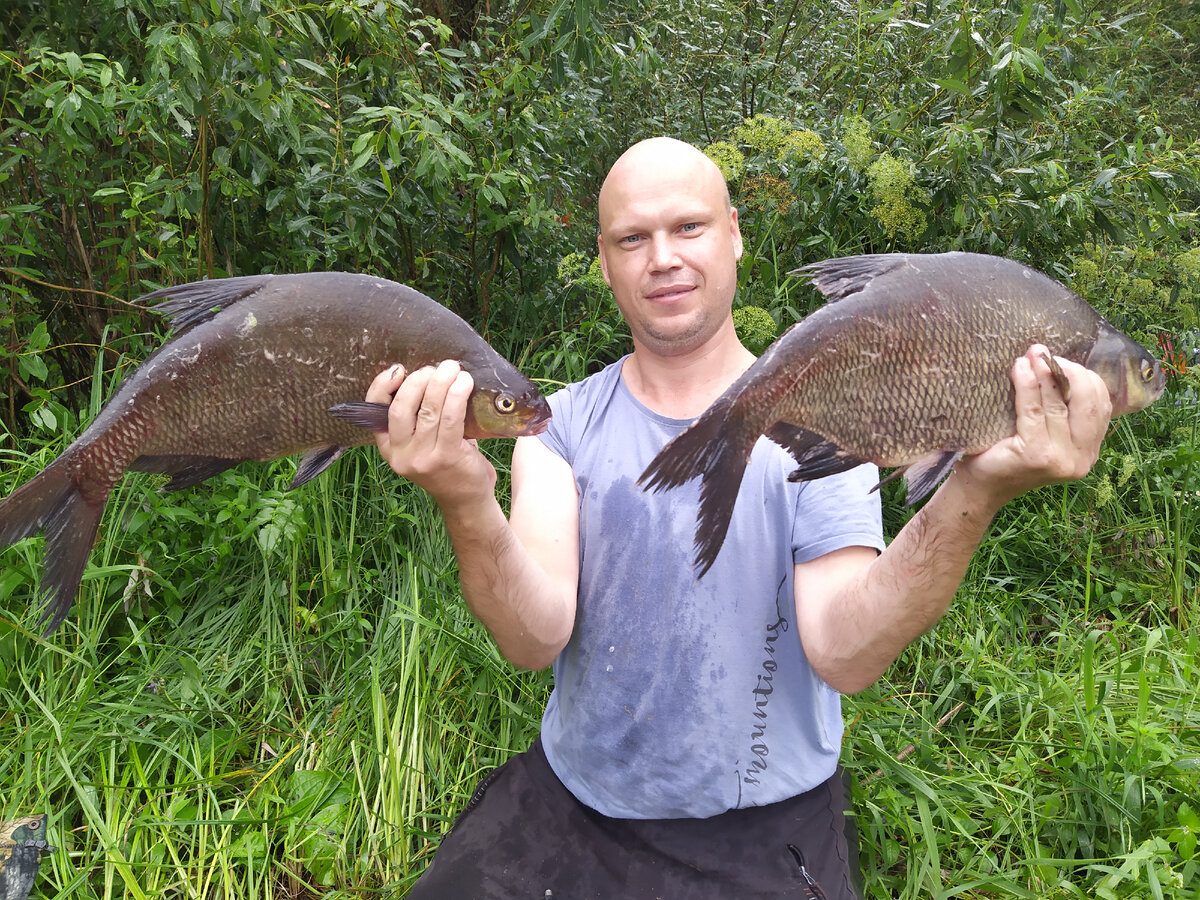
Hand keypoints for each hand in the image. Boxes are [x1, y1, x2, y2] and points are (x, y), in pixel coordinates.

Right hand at [365, 360, 497, 504]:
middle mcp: (400, 454)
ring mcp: (421, 458)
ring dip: (441, 383)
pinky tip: (464, 383)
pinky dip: (457, 396)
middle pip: (402, 407)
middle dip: (419, 380)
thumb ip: (420, 414)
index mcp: (388, 446)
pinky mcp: (445, 458)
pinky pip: (451, 419)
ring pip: (428, 410)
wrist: (466, 499)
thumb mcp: (425, 441)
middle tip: (438, 367)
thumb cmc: (448, 462)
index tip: (398, 369)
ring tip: (453, 368)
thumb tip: (430, 373)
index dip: (382, 385)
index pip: (375, 410)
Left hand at [955, 344, 1113, 506]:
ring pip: (1058, 403)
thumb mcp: (1042, 432)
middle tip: (1044, 353)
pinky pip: (1033, 410)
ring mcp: (1061, 459)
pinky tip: (1018, 368)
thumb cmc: (1006, 454)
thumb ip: (1060, 409)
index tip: (1061, 359)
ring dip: (1044, 373)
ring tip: (1030, 354)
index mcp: (1089, 451)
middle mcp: (1082, 459)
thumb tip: (1058, 361)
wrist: (979, 488)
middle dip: (1068, 370)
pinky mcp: (1037, 455)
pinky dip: (1027, 385)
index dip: (1085, 376)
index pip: (1101, 405)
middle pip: (1088, 401)